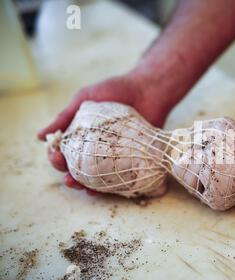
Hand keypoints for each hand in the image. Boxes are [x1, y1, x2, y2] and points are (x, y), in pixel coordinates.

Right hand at [38, 71, 170, 191]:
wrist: (148, 90)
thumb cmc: (115, 91)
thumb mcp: (86, 98)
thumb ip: (65, 116)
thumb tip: (40, 136)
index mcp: (82, 134)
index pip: (63, 151)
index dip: (56, 156)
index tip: (56, 155)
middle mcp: (96, 147)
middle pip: (77, 168)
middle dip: (68, 174)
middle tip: (67, 174)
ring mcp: (114, 155)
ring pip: (95, 177)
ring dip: (84, 185)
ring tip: (79, 185)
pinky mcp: (131, 160)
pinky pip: (118, 178)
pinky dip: (108, 187)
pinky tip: (100, 189)